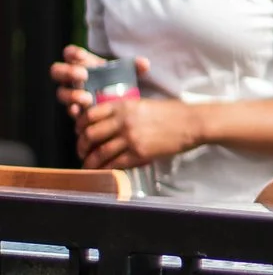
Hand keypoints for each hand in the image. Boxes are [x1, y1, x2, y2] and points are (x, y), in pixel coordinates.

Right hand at [50, 45, 136, 112]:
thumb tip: (144, 64)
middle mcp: (72, 78)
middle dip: (67, 72)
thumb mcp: (127, 72)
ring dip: (72, 95)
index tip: (82, 55)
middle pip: (57, 71)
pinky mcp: (76, 110)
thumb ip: (135, 66)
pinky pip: (70, 110)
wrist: (119, 102)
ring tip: (87, 97)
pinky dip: (74, 111)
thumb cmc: (119, 81)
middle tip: (83, 75)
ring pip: (61, 93)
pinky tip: (81, 112)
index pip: (70, 54)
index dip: (72, 53)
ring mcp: (72, 94)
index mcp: (83, 64)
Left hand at [77, 95, 200, 169]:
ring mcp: (131, 138)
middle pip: (90, 135)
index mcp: (124, 106)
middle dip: (81, 145)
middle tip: (82, 150)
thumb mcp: (144, 104)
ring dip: (90, 160)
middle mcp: (124, 121)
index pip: (90, 114)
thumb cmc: (172, 112)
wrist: (192, 123)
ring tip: (89, 164)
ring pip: (99, 152)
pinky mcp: (139, 153)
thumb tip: (107, 121)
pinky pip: (114, 163)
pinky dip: (104, 169)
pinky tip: (102, 170)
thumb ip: (124, 111)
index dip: (79, 124)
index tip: (79, 131)